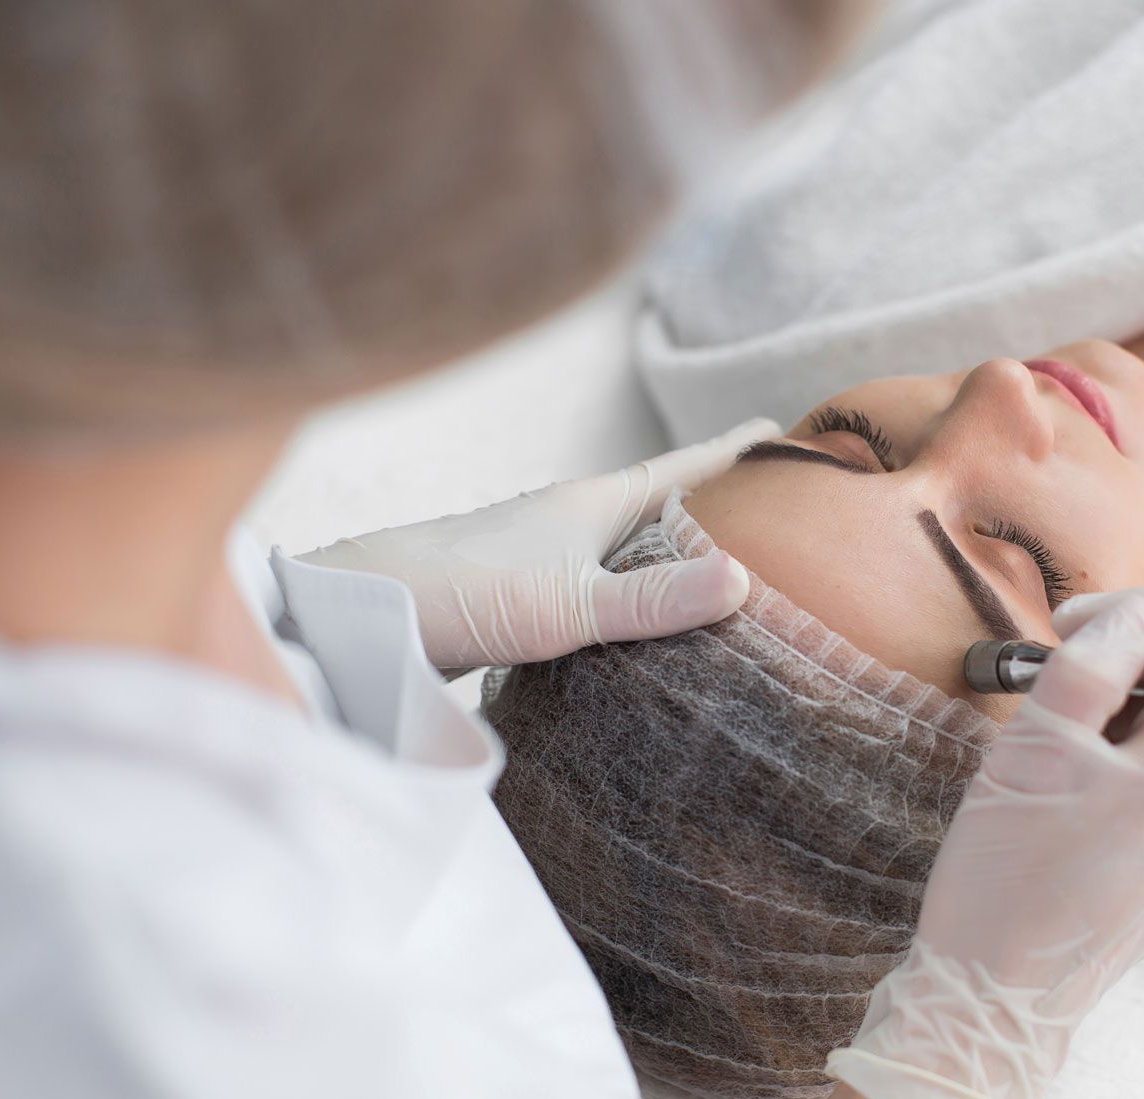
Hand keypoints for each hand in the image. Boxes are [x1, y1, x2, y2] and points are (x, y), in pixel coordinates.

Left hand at [299, 419, 779, 669]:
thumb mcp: (568, 603)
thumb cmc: (461, 592)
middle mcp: (572, 521)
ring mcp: (544, 555)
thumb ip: (652, 599)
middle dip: (713, 500)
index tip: (781, 432)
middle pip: (660, 502)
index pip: (683, 470)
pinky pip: (600, 582)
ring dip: (671, 549)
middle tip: (768, 501)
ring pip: (627, 545)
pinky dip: (633, 591)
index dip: (733, 454)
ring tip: (718, 563)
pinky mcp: (521, 594)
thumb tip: (744, 583)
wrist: (362, 611)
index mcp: (593, 505)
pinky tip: (638, 621)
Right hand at [827, 590, 1143, 1098]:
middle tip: (1045, 699)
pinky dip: (1121, 783)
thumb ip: (1094, 661)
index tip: (1074, 627)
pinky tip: (1063, 813)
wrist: (997, 997)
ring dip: (1117, 733)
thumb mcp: (1036, 743)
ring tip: (1047, 765)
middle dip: (1122, 679)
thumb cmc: (1007, 873)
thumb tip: (1133, 616)